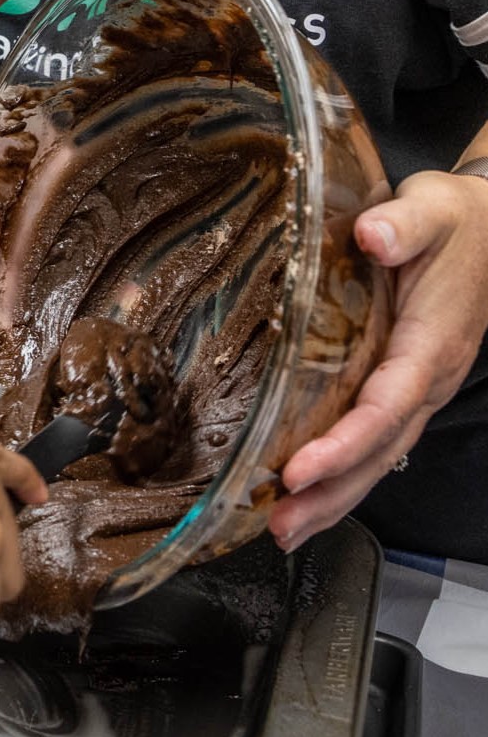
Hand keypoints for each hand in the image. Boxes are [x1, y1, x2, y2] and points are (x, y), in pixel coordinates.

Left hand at [271, 169, 487, 546]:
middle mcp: (426, 376)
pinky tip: (307, 489)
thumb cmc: (456, 220)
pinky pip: (373, 435)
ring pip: (378, 453)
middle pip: (380, 449)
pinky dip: (341, 468)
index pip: (385, 405)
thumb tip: (373, 234)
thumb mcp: (431, 208)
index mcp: (432, 343)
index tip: (299, 468)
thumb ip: (403, 223)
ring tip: (283, 527)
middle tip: (280, 526)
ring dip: (332, 494)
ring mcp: (416, 384)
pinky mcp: (402, 381)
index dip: (344, 442)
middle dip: (331, 492)